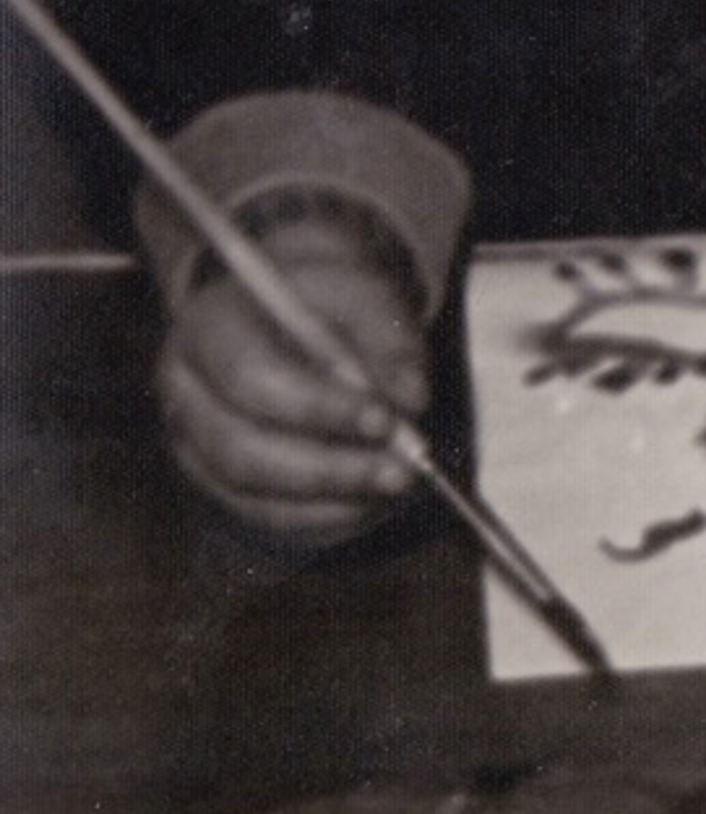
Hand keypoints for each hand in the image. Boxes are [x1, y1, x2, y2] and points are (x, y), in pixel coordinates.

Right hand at [154, 215, 429, 542]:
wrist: (300, 311)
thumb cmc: (330, 299)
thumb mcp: (363, 292)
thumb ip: (390, 338)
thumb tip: (412, 399)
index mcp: (206, 328)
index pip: (250, 377)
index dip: (317, 407)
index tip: (384, 420)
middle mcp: (185, 395)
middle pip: (241, 451)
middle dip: (328, 469)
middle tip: (401, 471)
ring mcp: (193, 450)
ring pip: (252, 497)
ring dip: (331, 501)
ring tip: (396, 485)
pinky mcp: (217, 488)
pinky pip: (264, 521)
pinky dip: (323, 519)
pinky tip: (370, 503)